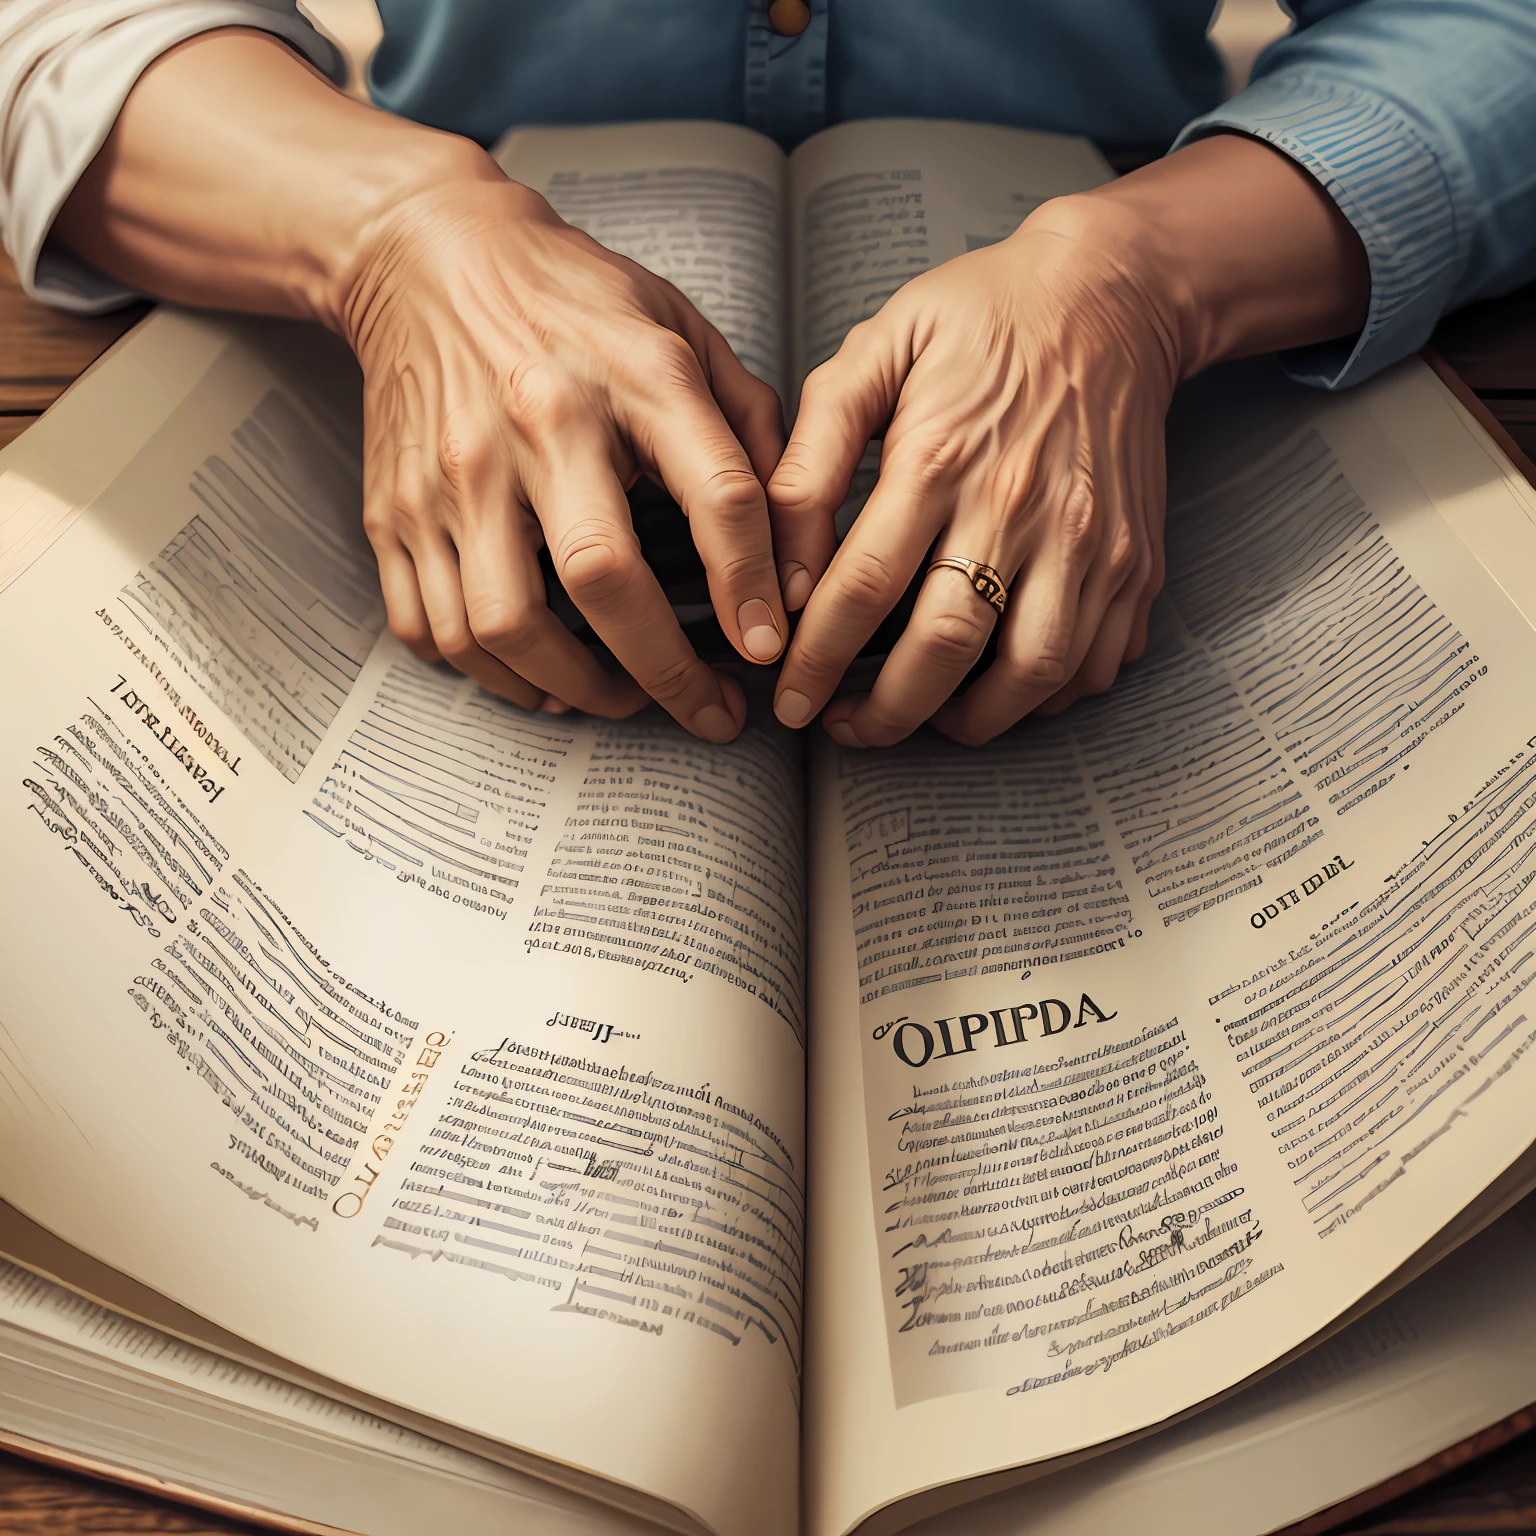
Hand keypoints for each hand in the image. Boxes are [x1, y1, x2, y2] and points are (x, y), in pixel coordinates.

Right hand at [346, 172, 787, 738]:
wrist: (425, 254)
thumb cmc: (572, 302)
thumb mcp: (682, 331)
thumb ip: (750, 428)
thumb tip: (793, 546)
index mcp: (628, 375)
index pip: (714, 494)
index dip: (750, 583)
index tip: (765, 645)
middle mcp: (534, 426)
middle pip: (599, 579)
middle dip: (664, 670)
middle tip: (706, 711)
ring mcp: (451, 473)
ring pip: (501, 627)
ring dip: (572, 690)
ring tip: (619, 698)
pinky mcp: (394, 507)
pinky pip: (430, 628)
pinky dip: (487, 674)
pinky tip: (536, 675)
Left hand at [767, 135, 1369, 746]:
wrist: (1112, 294)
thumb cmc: (978, 320)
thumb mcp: (873, 352)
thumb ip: (812, 456)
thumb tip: (784, 569)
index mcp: (940, 457)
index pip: (862, 588)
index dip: (815, 659)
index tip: (790, 697)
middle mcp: (1020, 508)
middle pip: (945, 646)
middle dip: (884, 711)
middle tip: (845, 729)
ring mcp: (1090, 541)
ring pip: (1031, 673)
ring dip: (969, 721)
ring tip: (923, 719)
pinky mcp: (1136, 560)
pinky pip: (1094, 663)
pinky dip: (1046, 699)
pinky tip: (999, 690)